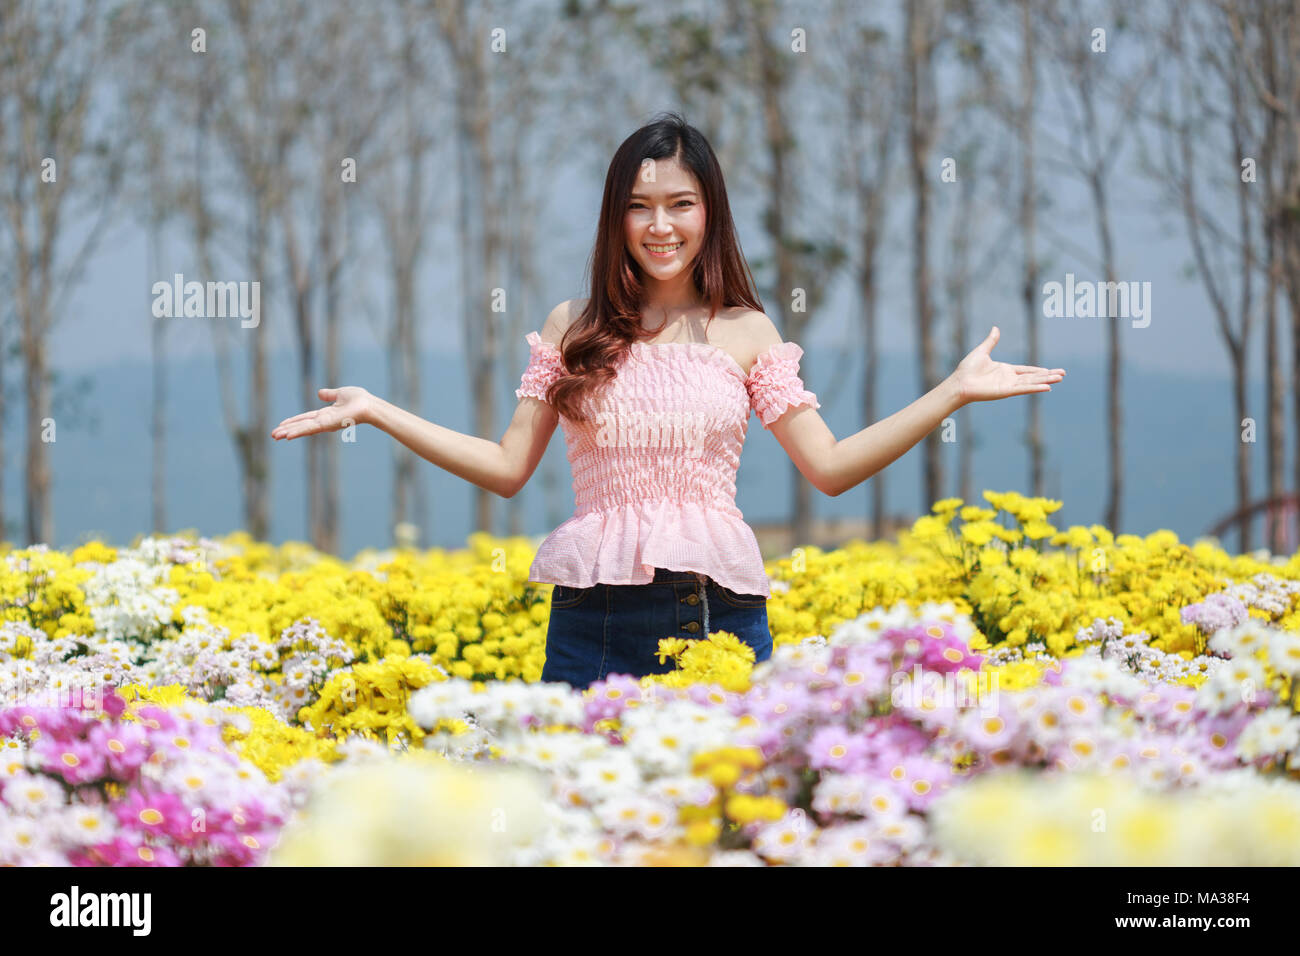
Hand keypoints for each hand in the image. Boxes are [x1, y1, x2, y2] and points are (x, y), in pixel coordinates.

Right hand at [271, 386, 374, 439]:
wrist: (368, 405)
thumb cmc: (359, 400)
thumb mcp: (340, 394)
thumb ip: (329, 395)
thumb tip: (320, 393)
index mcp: (325, 414)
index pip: (306, 418)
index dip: (294, 421)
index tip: (282, 424)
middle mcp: (323, 421)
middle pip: (302, 426)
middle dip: (287, 430)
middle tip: (273, 435)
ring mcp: (325, 424)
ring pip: (303, 429)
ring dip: (289, 432)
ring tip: (275, 436)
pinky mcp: (327, 425)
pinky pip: (310, 428)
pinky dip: (298, 432)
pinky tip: (287, 436)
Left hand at [949, 327, 1064, 404]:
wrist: (959, 382)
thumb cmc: (967, 369)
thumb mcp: (982, 351)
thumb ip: (991, 341)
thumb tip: (995, 328)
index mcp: (1004, 370)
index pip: (1026, 370)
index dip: (1038, 370)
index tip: (1050, 370)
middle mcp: (1009, 378)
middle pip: (1033, 376)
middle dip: (1048, 375)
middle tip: (1063, 374)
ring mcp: (1008, 385)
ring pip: (1032, 382)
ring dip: (1046, 380)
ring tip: (1060, 378)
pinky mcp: (1006, 391)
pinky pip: (1024, 389)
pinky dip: (1035, 388)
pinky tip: (1047, 387)